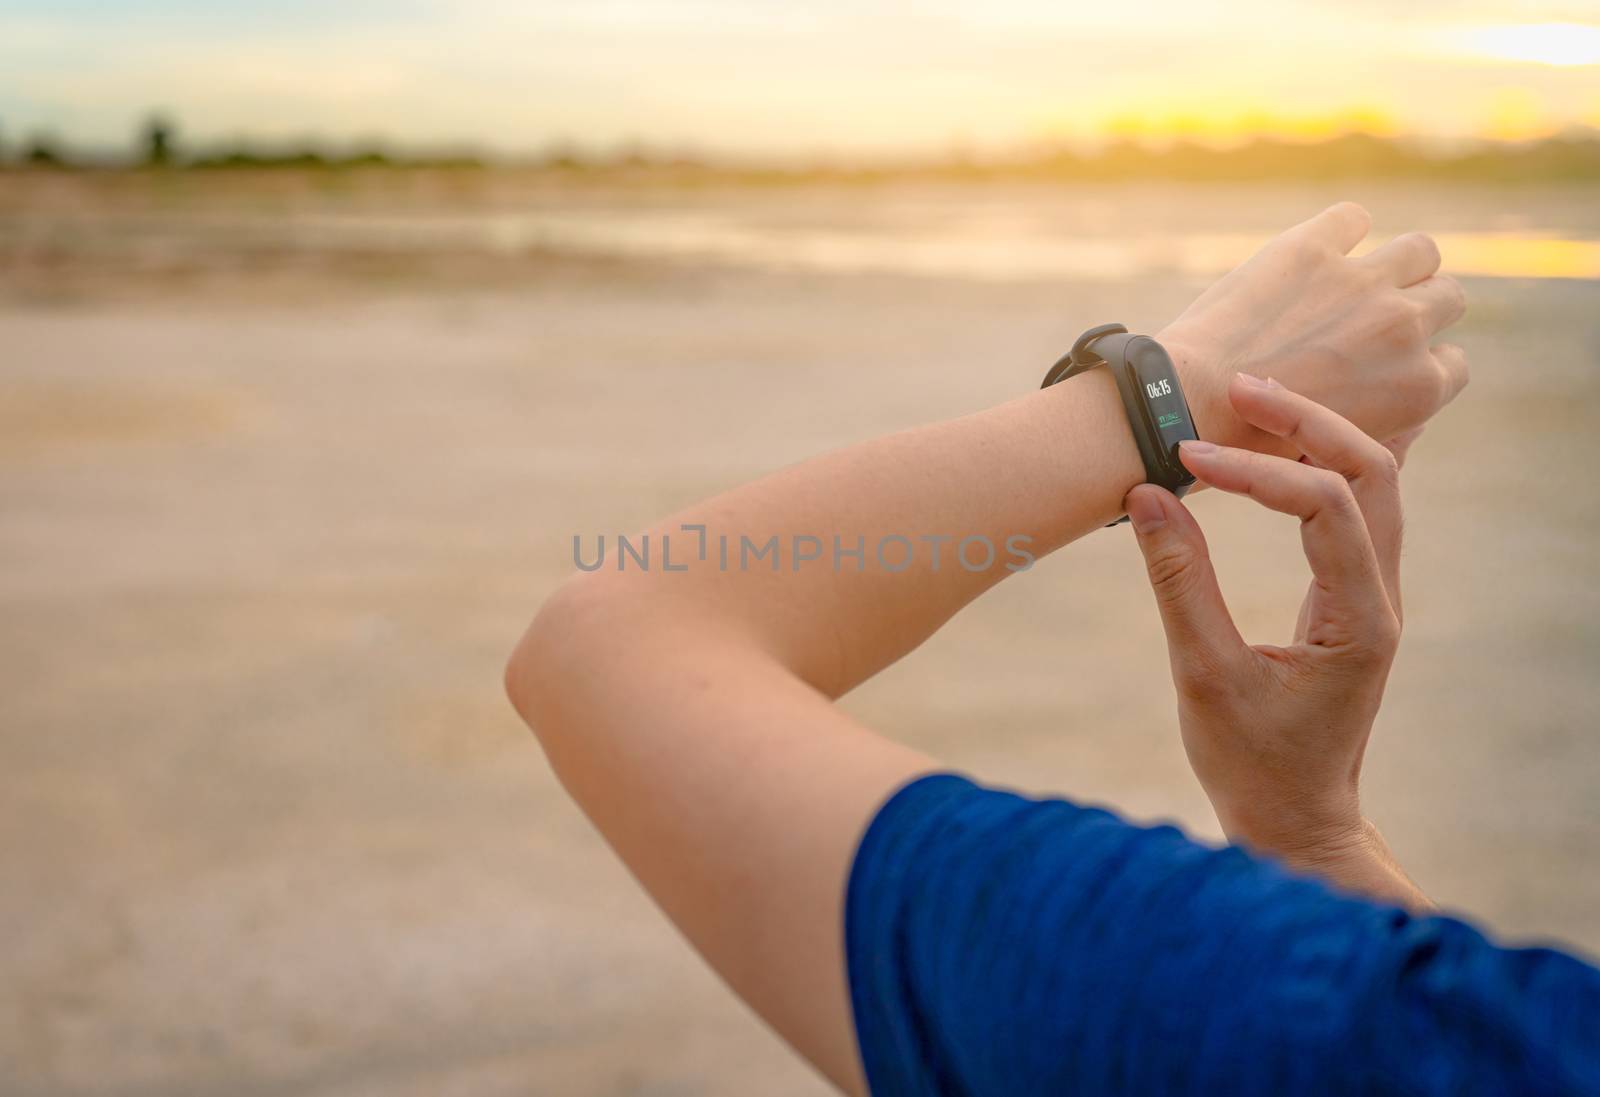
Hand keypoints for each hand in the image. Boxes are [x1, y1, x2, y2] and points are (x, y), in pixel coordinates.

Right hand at [1123, 374, 1427, 905]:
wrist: (1296, 821)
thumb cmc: (1250, 764)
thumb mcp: (1202, 674)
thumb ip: (1178, 582)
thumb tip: (1146, 494)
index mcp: (1359, 620)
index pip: (1325, 505)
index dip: (1254, 471)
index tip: (1185, 459)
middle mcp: (1381, 598)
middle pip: (1374, 470)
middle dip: (1308, 421)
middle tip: (1238, 388)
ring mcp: (1373, 596)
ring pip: (1373, 484)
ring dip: (1318, 436)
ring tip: (1251, 403)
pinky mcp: (1352, 600)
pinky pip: (1355, 510)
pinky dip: (1319, 467)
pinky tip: (1277, 447)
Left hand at [1160, 202, 1467, 453]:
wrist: (1188, 408)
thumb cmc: (1250, 446)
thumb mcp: (1339, 454)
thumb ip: (1382, 428)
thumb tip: (1407, 415)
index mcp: (1418, 389)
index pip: (1453, 363)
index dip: (1419, 361)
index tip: (1387, 364)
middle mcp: (1405, 328)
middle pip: (1447, 297)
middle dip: (1418, 306)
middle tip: (1372, 318)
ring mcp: (1363, 282)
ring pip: (1420, 250)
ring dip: (1397, 261)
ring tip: (1354, 278)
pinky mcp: (1313, 248)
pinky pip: (1351, 218)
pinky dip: (1339, 231)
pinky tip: (1311, 254)